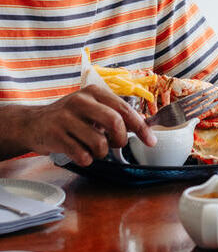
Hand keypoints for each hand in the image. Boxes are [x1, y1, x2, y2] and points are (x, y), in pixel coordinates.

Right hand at [23, 85, 157, 166]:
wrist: (32, 123)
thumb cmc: (68, 117)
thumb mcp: (91, 108)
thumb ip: (113, 115)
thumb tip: (142, 128)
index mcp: (93, 92)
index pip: (124, 108)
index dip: (140, 126)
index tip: (151, 141)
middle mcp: (80, 101)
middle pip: (114, 122)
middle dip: (120, 139)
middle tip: (117, 145)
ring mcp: (66, 118)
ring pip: (99, 142)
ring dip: (101, 152)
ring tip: (93, 149)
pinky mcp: (55, 135)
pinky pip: (82, 155)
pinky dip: (86, 159)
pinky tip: (80, 153)